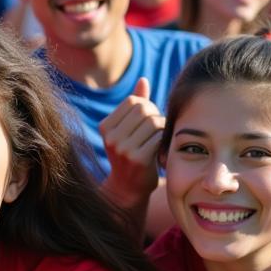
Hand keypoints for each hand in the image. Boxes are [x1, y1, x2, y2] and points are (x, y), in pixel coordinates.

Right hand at [99, 77, 164, 207]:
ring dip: (162, 128)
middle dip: (156, 116)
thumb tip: (143, 80)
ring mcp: (123, 149)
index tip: (148, 120)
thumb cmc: (131, 155)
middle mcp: (111, 137)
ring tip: (159, 139)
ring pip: (154, 122)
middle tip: (158, 130)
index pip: (133, 102)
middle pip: (144, 110)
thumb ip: (135, 105)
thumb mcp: (127, 130)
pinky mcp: (138, 160)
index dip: (146, 106)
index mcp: (105, 127)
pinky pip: (159, 137)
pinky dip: (164, 140)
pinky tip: (161, 149)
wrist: (128, 189)